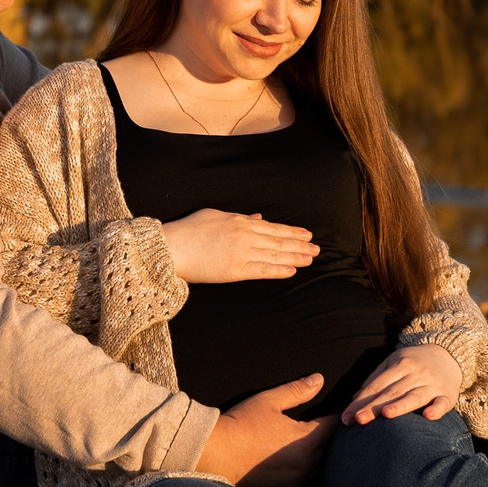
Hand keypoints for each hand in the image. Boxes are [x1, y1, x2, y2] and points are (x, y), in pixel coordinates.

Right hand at [162, 208, 317, 283]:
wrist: (171, 247)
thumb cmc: (188, 230)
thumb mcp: (215, 216)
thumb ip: (239, 217)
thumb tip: (258, 217)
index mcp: (240, 221)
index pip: (272, 227)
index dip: (291, 231)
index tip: (306, 234)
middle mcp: (245, 236)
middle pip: (279, 240)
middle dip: (299, 244)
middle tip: (316, 248)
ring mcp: (242, 253)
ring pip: (275, 254)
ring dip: (295, 256)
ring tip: (310, 258)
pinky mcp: (236, 270)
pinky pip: (263, 270)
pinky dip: (279, 269)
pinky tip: (292, 270)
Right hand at [194, 375, 337, 486]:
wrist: (214, 455)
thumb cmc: (240, 425)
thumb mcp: (268, 401)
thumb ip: (297, 390)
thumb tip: (319, 380)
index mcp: (305, 440)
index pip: (333, 426)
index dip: (337, 416)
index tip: (339, 410)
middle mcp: (306, 465)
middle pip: (332, 450)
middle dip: (332, 439)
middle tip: (331, 429)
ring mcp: (297, 483)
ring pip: (323, 472)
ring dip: (323, 461)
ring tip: (318, 450)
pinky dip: (311, 479)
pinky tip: (303, 470)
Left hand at [342, 343, 461, 424]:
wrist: (449, 355)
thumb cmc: (414, 363)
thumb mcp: (394, 363)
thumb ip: (375, 379)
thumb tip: (356, 399)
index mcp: (400, 364)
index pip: (377, 385)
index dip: (361, 400)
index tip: (347, 417)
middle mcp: (416, 373)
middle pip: (392, 392)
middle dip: (374, 407)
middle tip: (358, 420)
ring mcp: (433, 384)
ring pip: (415, 396)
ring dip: (401, 405)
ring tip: (386, 414)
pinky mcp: (448, 395)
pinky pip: (442, 403)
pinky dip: (436, 409)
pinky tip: (428, 416)